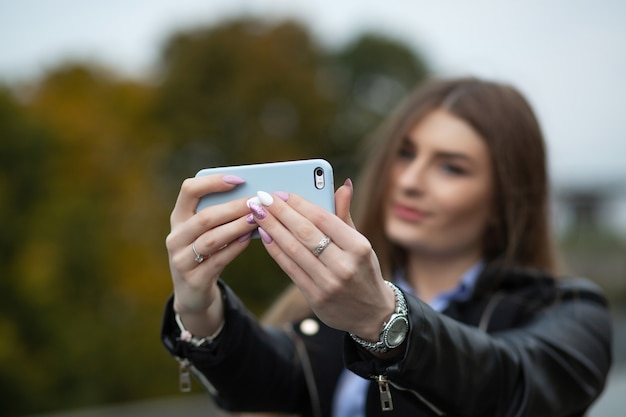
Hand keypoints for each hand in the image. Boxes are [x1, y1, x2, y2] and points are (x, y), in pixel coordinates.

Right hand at [166, 174, 256, 335]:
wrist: (193, 293)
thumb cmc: (207, 253)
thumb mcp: (207, 232)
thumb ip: (222, 215)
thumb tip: (253, 197)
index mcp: (178, 218)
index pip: (189, 190)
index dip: (213, 182)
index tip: (239, 180)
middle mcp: (176, 237)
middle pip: (204, 217)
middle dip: (233, 208)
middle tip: (256, 202)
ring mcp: (181, 260)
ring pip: (211, 239)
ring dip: (236, 227)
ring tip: (256, 219)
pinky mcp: (193, 280)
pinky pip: (217, 260)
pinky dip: (235, 248)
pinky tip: (249, 239)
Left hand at [246, 179, 395, 340]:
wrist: (372, 313)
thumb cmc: (363, 269)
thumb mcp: (361, 243)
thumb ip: (345, 215)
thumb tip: (343, 185)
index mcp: (359, 246)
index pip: (324, 218)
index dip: (299, 204)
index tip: (281, 193)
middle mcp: (345, 265)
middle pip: (306, 233)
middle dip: (280, 213)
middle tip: (262, 198)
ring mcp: (329, 283)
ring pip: (294, 250)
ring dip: (272, 229)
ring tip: (257, 213)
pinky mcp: (315, 297)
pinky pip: (290, 268)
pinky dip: (275, 250)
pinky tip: (264, 236)